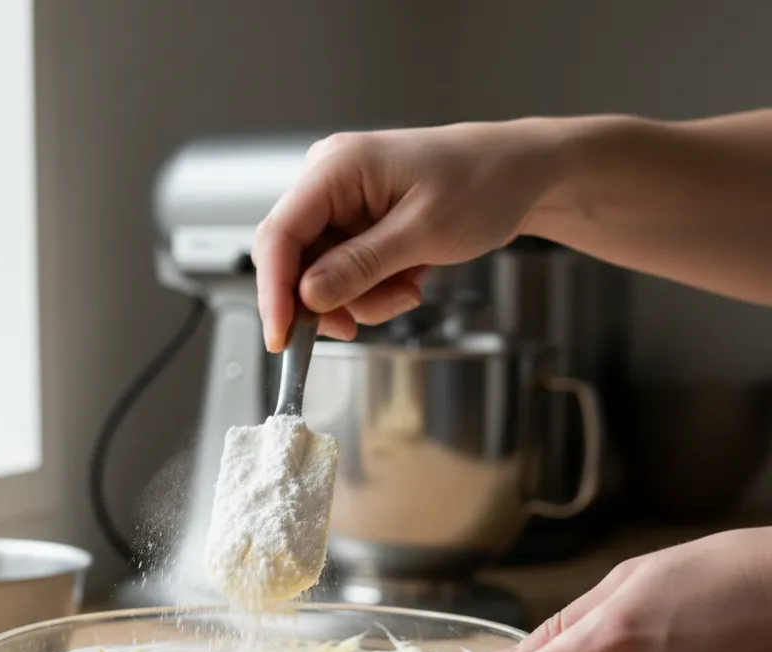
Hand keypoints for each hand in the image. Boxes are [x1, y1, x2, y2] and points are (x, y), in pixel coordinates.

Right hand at [251, 119, 562, 350]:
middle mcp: (329, 183)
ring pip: (322, 277)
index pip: (279, 236)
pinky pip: (345, 274)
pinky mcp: (357, 225)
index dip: (274, 292)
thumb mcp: (422, 232)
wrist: (522, 175)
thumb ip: (360, 266)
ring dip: (362, 299)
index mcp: (335, 168)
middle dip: (330, 301)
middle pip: (295, 262)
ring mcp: (341, 205)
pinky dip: (373, 290)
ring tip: (407, 290)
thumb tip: (307, 297)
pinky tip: (407, 280)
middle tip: (361, 324)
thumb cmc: (483, 183)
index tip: (282, 339)